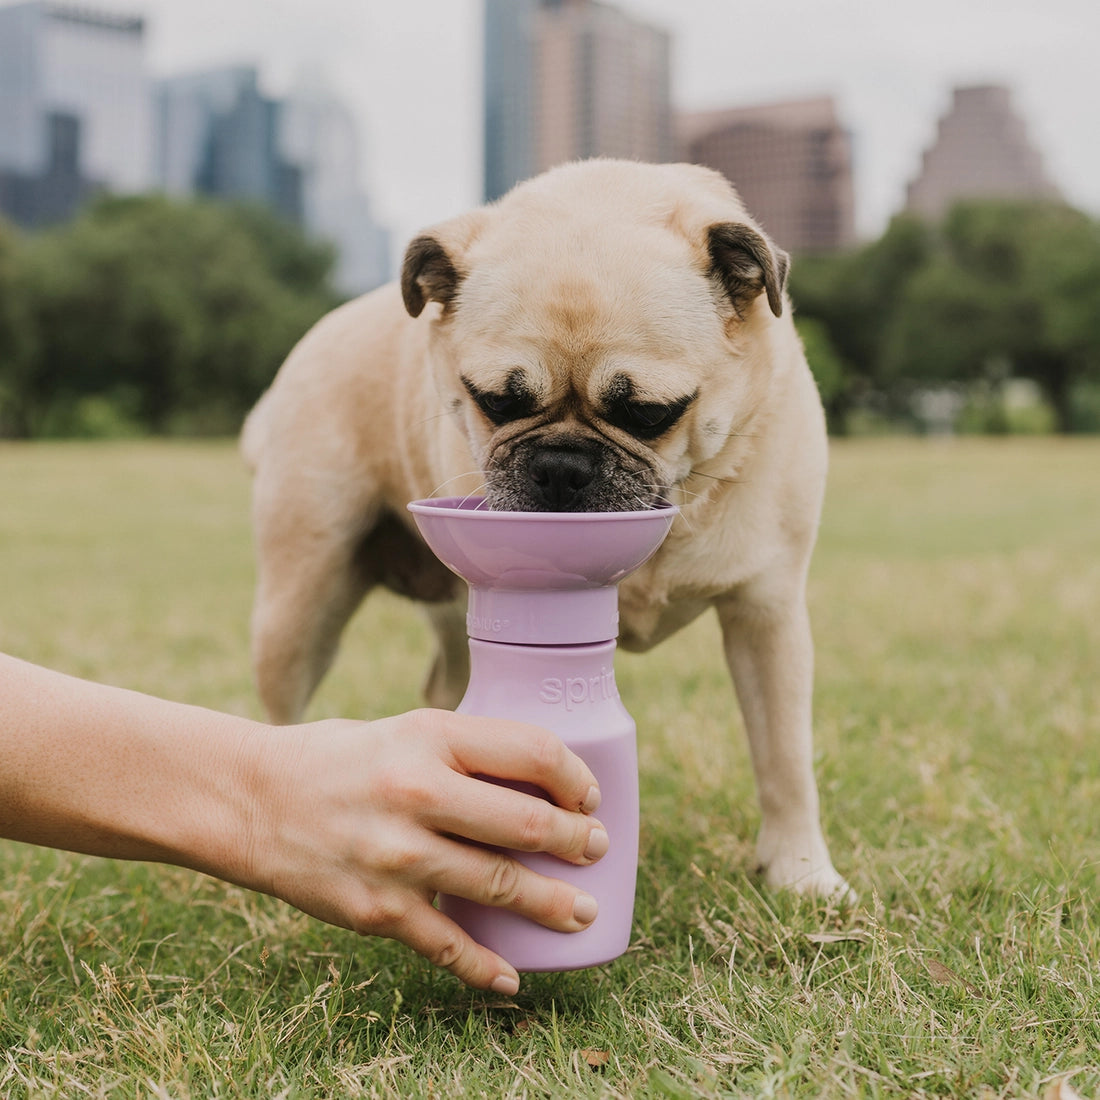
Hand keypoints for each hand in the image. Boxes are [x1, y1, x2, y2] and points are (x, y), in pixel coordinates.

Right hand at [244, 709, 607, 992]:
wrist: (250, 800)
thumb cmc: (336, 759)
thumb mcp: (405, 730)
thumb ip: (465, 752)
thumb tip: (540, 783)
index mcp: (429, 735)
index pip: (531, 751)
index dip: (574, 776)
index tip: (587, 795)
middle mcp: (417, 792)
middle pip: (527, 824)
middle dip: (577, 842)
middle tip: (597, 849)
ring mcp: (397, 856)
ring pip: (500, 886)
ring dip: (552, 904)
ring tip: (581, 910)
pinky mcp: (376, 909)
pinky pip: (447, 944)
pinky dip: (486, 967)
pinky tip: (512, 978)